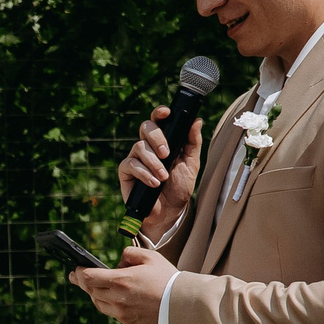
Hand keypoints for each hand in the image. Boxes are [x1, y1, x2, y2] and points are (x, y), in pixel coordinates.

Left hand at [72, 244, 176, 323]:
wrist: (183, 307)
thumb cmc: (168, 280)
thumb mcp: (151, 257)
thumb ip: (130, 254)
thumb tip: (119, 261)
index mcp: (121, 280)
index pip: (89, 277)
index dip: (79, 272)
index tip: (75, 269)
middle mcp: (117, 298)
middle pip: (91, 290)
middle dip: (82, 282)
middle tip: (76, 276)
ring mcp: (122, 313)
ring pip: (98, 303)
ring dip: (93, 294)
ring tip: (93, 286)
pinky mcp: (128, 322)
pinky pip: (110, 312)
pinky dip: (106, 303)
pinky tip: (109, 297)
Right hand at [116, 103, 205, 231]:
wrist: (169, 211)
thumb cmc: (179, 186)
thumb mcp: (191, 164)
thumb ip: (193, 142)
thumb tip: (197, 121)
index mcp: (163, 140)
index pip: (158, 120)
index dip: (159, 113)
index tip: (166, 112)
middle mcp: (147, 146)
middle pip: (146, 127)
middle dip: (157, 138)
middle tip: (167, 154)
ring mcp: (135, 157)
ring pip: (139, 147)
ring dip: (154, 162)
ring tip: (164, 177)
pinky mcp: (126, 171)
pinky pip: (131, 164)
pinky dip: (144, 173)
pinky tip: (154, 183)